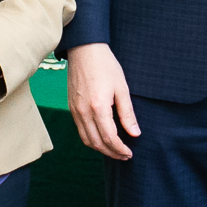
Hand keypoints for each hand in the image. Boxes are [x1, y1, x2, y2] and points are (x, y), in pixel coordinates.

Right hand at [66, 43, 139, 160]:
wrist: (84, 50)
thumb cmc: (105, 66)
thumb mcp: (122, 88)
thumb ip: (127, 113)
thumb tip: (135, 133)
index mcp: (98, 108)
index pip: (110, 138)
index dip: (120, 149)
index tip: (130, 153)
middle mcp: (83, 113)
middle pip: (97, 143)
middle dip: (111, 153)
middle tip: (124, 156)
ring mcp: (74, 111)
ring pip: (86, 140)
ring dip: (100, 149)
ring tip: (114, 150)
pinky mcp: (71, 108)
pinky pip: (80, 131)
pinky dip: (91, 139)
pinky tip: (101, 138)